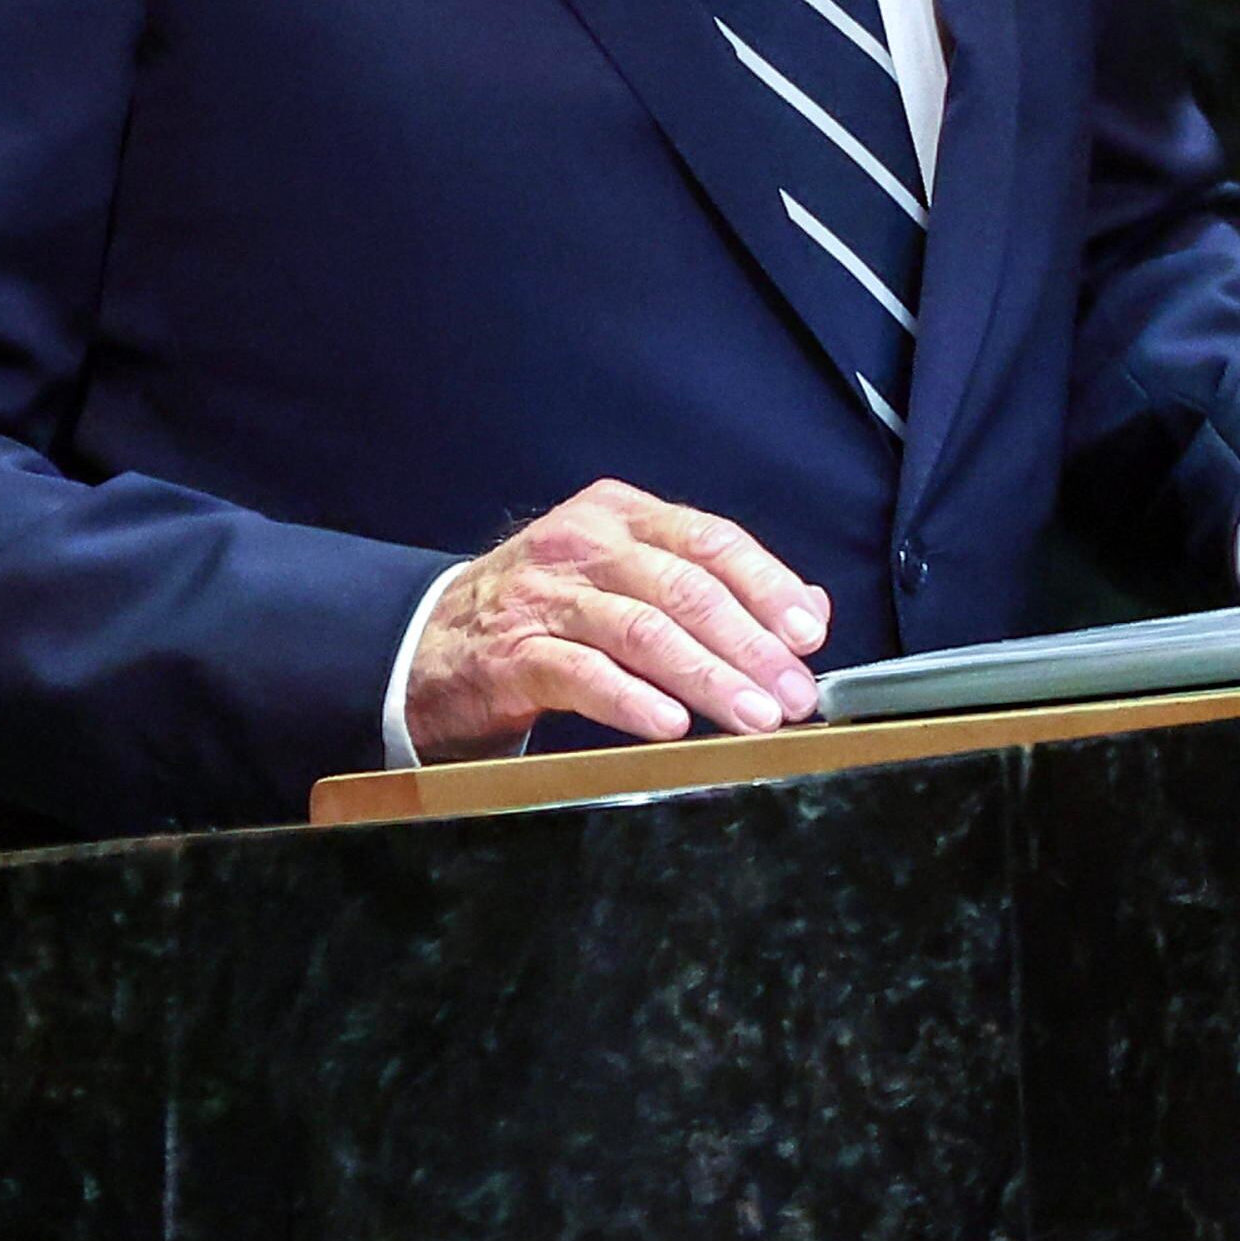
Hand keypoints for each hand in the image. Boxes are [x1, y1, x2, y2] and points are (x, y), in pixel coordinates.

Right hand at [403, 478, 830, 760]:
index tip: (808, 634)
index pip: (712, 540)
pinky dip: (632, 700)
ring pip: (642, 630)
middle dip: (751, 645)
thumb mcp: (626, 579)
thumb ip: (711, 586)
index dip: (768, 586)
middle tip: (794, 693)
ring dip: (708, 677)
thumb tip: (808, 609)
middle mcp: (585, 545)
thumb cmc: (548, 612)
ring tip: (754, 716)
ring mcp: (544, 597)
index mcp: (622, 515)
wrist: (431, 642)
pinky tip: (672, 725)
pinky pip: (582, 674)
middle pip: (685, 588)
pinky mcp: (511, 654)